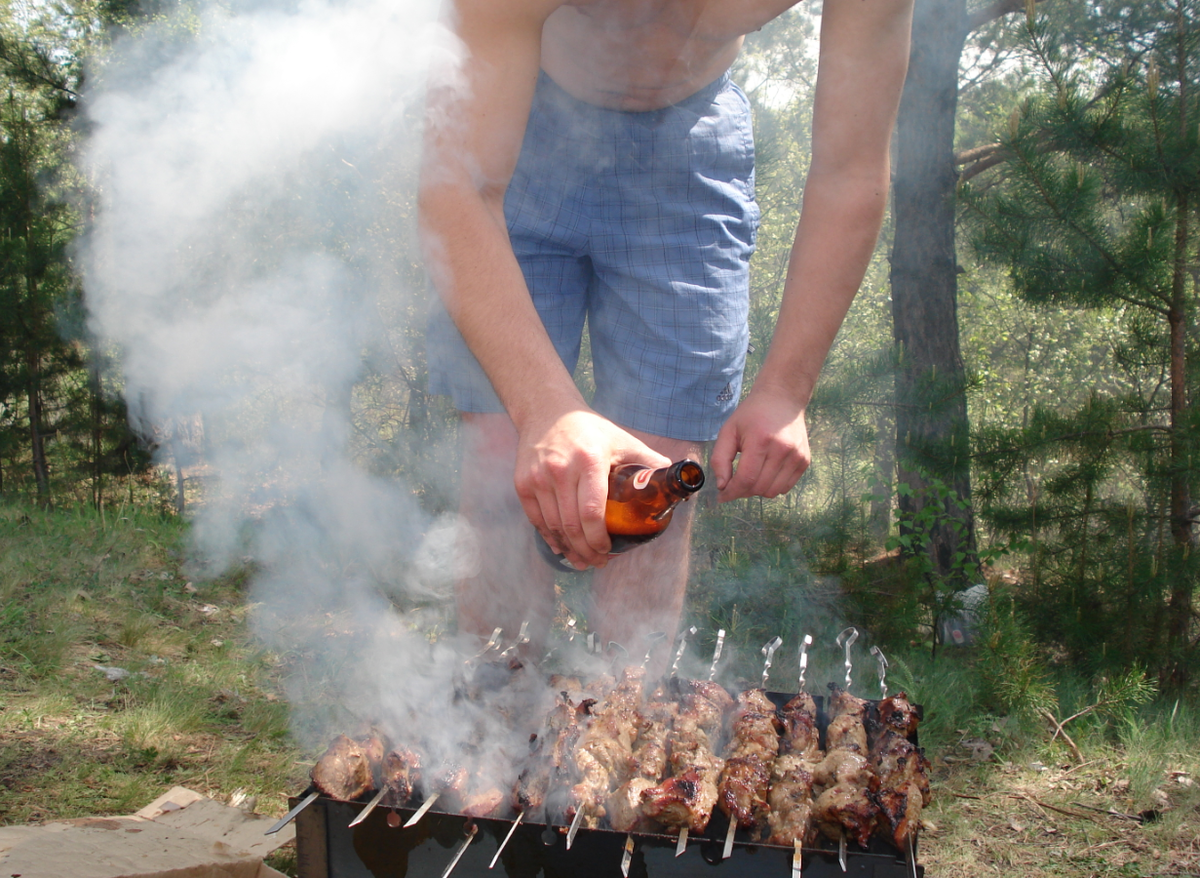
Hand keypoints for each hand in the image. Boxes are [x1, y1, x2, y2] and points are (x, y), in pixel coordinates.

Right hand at [514, 409, 670, 568]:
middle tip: (599, 562)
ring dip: (568, 549)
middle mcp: (560, 470)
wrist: (546, 410)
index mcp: (589, 461)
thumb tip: (679, 479)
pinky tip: (561, 547)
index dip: (600, 538)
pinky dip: (549, 537)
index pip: (592, 511)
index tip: (609, 551)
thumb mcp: (621, 439)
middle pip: (572, 525)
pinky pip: (536, 519)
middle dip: (586, 550)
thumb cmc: (590, 429)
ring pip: (553, 526)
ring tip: (582, 560)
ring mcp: (538, 477)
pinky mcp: (522, 482)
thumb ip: (649, 460)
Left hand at [710, 386, 810, 502]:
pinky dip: (772, 486)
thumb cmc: (751, 415)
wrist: (783, 398)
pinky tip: (765, 472)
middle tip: (734, 483)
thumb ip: (720, 459)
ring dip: (758, 490)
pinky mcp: (805, 461)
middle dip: (742, 491)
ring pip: (773, 491)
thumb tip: (722, 486)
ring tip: (751, 476)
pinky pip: (786, 487)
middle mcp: (783, 450)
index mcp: (761, 440)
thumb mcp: (729, 431)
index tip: (722, 496)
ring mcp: (797, 456)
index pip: (746, 479)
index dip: (732, 492)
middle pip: (759, 488)